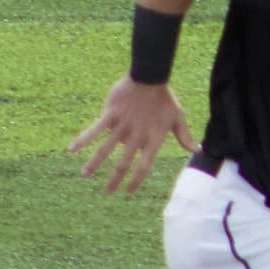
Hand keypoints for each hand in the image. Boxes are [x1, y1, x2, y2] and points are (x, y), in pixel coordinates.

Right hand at [68, 75, 196, 194]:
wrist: (150, 77)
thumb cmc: (164, 98)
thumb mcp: (178, 117)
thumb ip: (185, 137)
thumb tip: (198, 149)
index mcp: (152, 139)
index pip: (143, 166)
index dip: (135, 180)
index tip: (128, 191)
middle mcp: (136, 136)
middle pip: (123, 162)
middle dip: (114, 178)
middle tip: (107, 191)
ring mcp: (122, 126)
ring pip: (105, 148)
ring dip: (94, 162)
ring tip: (85, 175)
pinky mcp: (110, 115)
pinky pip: (94, 129)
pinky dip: (82, 139)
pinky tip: (71, 149)